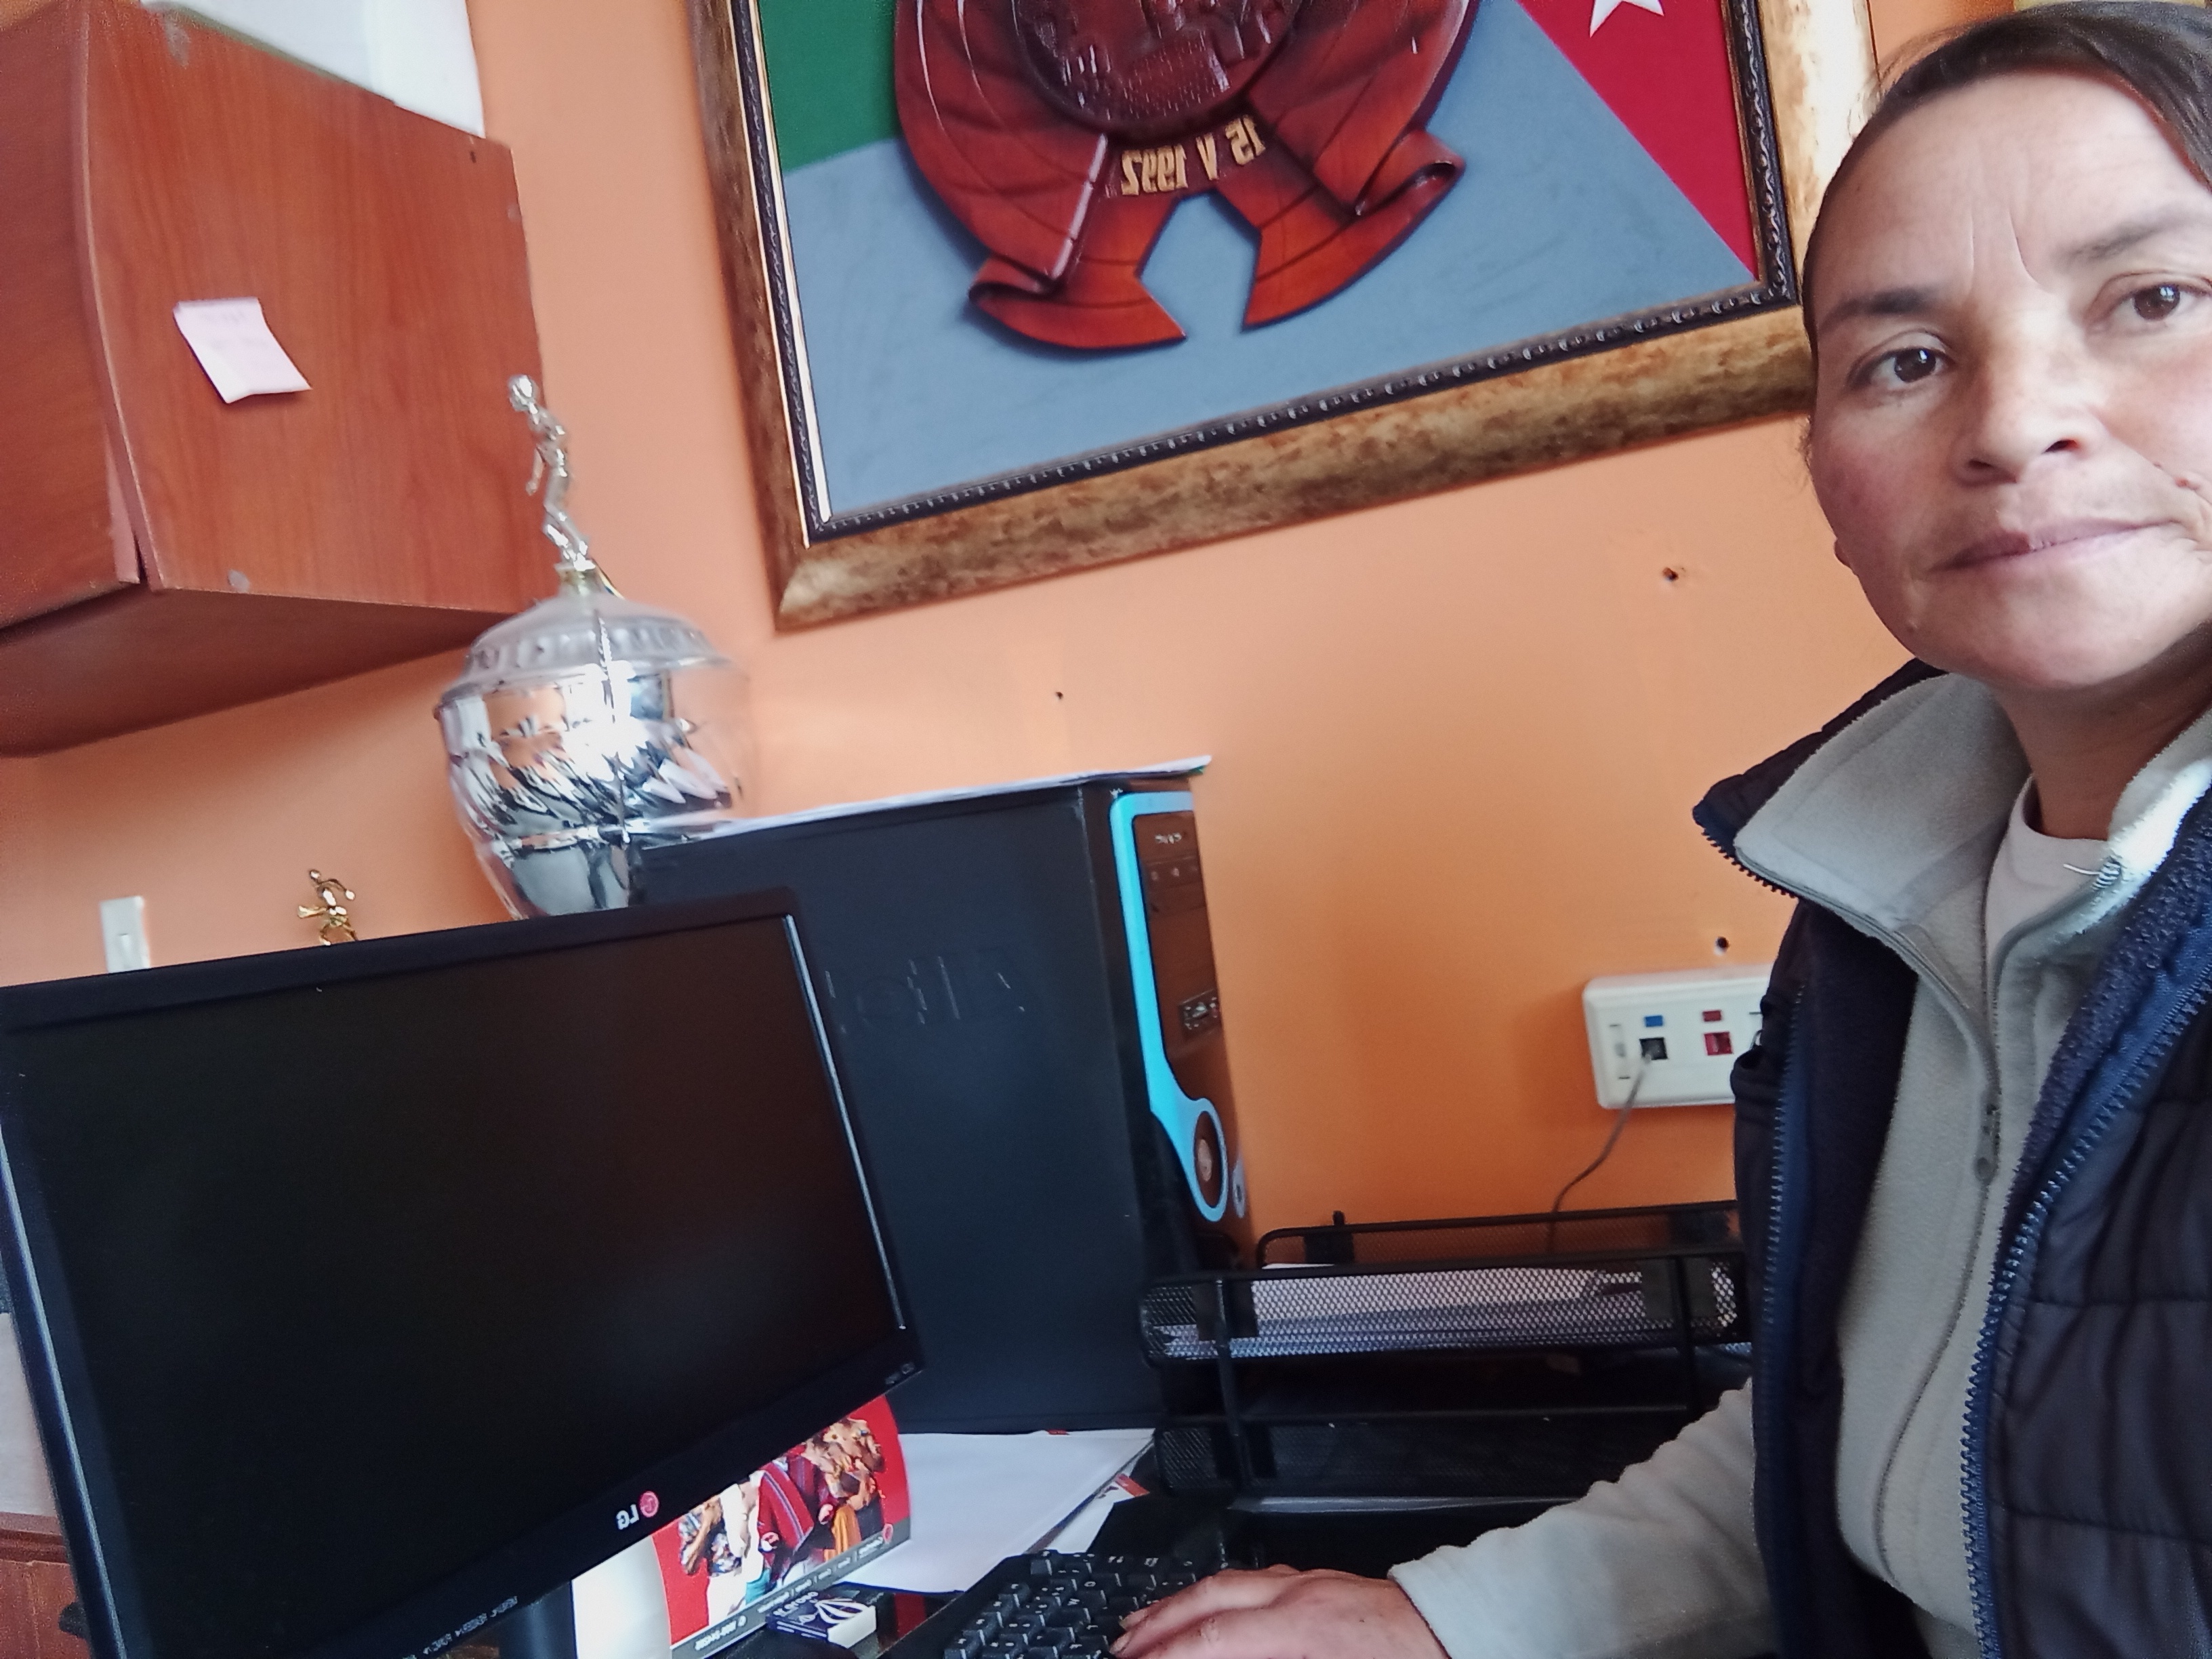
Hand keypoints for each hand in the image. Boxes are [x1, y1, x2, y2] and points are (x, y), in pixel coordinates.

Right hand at [1112, 1567, 1447, 1658]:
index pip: (1212, 1641)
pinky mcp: (1327, 1583)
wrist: (1471, 1633)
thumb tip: (1216, 1655)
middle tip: (1121, 1645)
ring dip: (1180, 1602)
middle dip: (1157, 1624)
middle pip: (1209, 1600)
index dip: (1166, 1655)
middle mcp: (1302, 1596)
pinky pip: (1254, 1578)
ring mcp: (1314, 1583)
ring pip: (1227, 1582)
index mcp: (1305, 1629)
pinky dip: (1217, 1592)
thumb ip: (1265, 1658)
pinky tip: (1208, 1603)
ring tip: (1144, 1621)